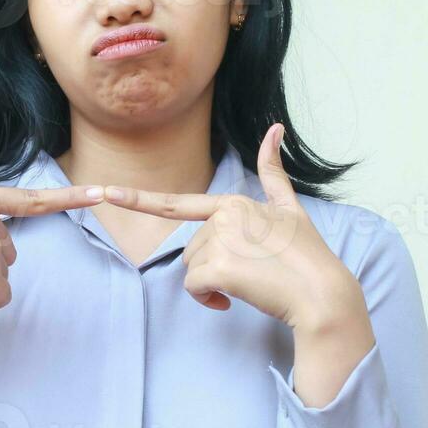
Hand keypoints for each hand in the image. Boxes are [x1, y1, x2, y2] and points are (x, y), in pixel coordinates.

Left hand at [101, 124, 369, 336]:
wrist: (322, 294)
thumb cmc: (306, 256)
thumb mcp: (291, 209)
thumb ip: (274, 174)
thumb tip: (274, 128)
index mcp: (234, 203)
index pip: (177, 204)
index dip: (137, 199)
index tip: (105, 194)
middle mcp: (223, 217)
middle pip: (192, 251)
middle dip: (212, 268)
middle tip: (249, 274)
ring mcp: (220, 242)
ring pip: (192, 271)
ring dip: (212, 284)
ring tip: (249, 283)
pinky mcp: (219, 268)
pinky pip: (196, 289)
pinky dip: (210, 300)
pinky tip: (235, 299)